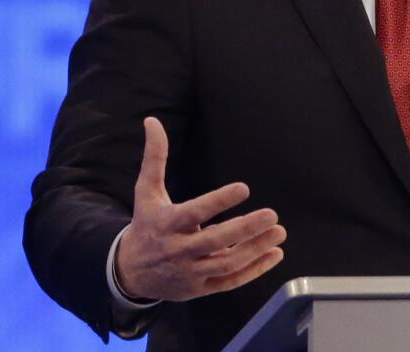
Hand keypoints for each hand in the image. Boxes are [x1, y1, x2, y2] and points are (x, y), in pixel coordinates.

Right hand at [115, 117, 286, 300]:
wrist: (130, 272)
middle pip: (216, 241)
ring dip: (255, 249)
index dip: (218, 201)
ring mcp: (191, 272)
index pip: (195, 212)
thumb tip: (152, 120)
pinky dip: (254, 270)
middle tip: (272, 214)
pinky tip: (275, 254)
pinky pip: (230, 281)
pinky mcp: (201, 288)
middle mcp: (179, 250)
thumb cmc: (147, 224)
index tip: (244, 188)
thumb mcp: (146, 191)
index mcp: (167, 224)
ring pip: (227, 264)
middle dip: (245, 229)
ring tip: (279, 232)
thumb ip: (155, 157)